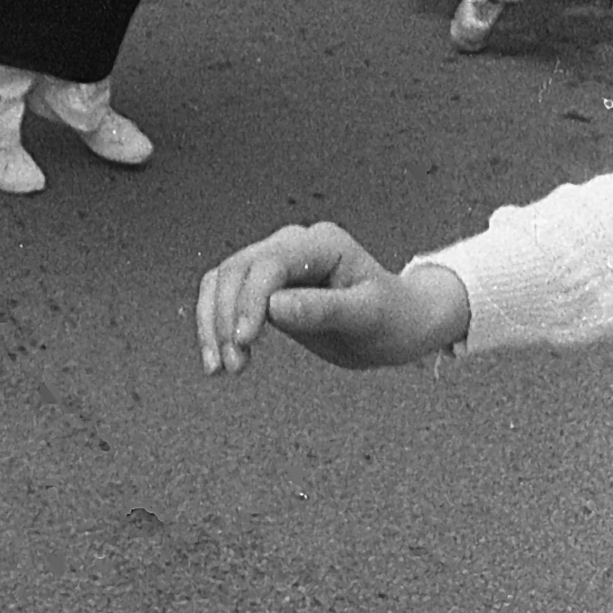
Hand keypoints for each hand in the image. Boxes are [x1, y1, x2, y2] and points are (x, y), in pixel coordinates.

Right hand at [196, 220, 469, 374]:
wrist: (399, 323)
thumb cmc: (392, 317)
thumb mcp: (367, 317)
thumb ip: (324, 309)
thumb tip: (274, 308)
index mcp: (321, 244)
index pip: (269, 265)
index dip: (250, 300)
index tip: (244, 342)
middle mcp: (291, 245)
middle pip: (236, 269)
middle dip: (226, 317)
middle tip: (232, 367)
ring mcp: (275, 263)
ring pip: (222, 281)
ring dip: (213, 323)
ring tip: (220, 369)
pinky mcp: (264, 285)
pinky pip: (226, 297)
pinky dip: (215, 324)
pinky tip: (218, 358)